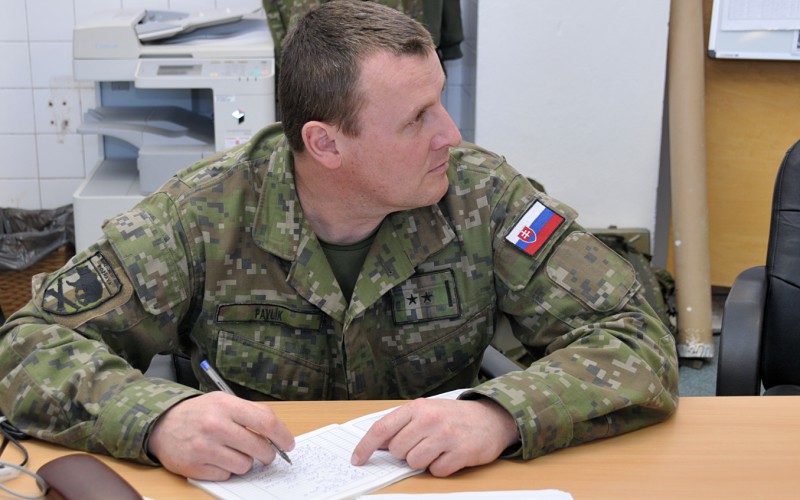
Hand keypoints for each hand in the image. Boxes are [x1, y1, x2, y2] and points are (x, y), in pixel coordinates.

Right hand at [147, 391, 294, 479]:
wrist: (162, 425)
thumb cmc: (200, 413)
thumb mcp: (224, 401)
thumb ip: (251, 413)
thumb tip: (279, 432)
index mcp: (226, 405)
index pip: (266, 422)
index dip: (283, 436)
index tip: (288, 444)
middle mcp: (215, 426)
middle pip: (259, 448)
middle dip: (268, 455)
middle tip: (267, 454)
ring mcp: (204, 448)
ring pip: (244, 465)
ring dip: (245, 462)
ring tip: (234, 452)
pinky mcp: (194, 467)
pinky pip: (227, 475)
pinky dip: (227, 470)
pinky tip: (218, 459)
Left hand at [351, 398, 517, 476]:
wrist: (491, 418)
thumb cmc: (453, 417)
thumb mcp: (425, 411)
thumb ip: (401, 424)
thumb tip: (374, 444)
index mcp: (417, 407)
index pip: (382, 429)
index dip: (365, 446)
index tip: (357, 459)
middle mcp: (430, 419)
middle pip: (397, 450)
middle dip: (405, 453)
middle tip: (421, 444)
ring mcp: (446, 435)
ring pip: (414, 463)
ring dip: (423, 461)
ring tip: (437, 449)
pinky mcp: (462, 452)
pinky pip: (436, 471)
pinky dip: (440, 467)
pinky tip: (449, 455)